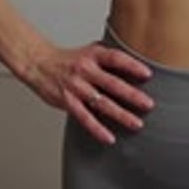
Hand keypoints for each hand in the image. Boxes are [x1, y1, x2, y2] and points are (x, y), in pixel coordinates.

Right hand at [26, 41, 155, 143]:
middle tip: (149, 104)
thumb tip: (137, 62)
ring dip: (120, 114)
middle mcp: (85, 70)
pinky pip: (84, 118)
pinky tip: (109, 137)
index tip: (148, 74)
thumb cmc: (70, 59)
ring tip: (137, 123)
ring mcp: (76, 87)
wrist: (39, 64)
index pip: (115, 58)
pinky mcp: (67, 102)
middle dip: (131, 95)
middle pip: (112, 83)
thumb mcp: (90, 50)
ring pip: (101, 103)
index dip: (132, 65)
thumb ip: (110, 56)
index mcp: (93, 54)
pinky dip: (97, 129)